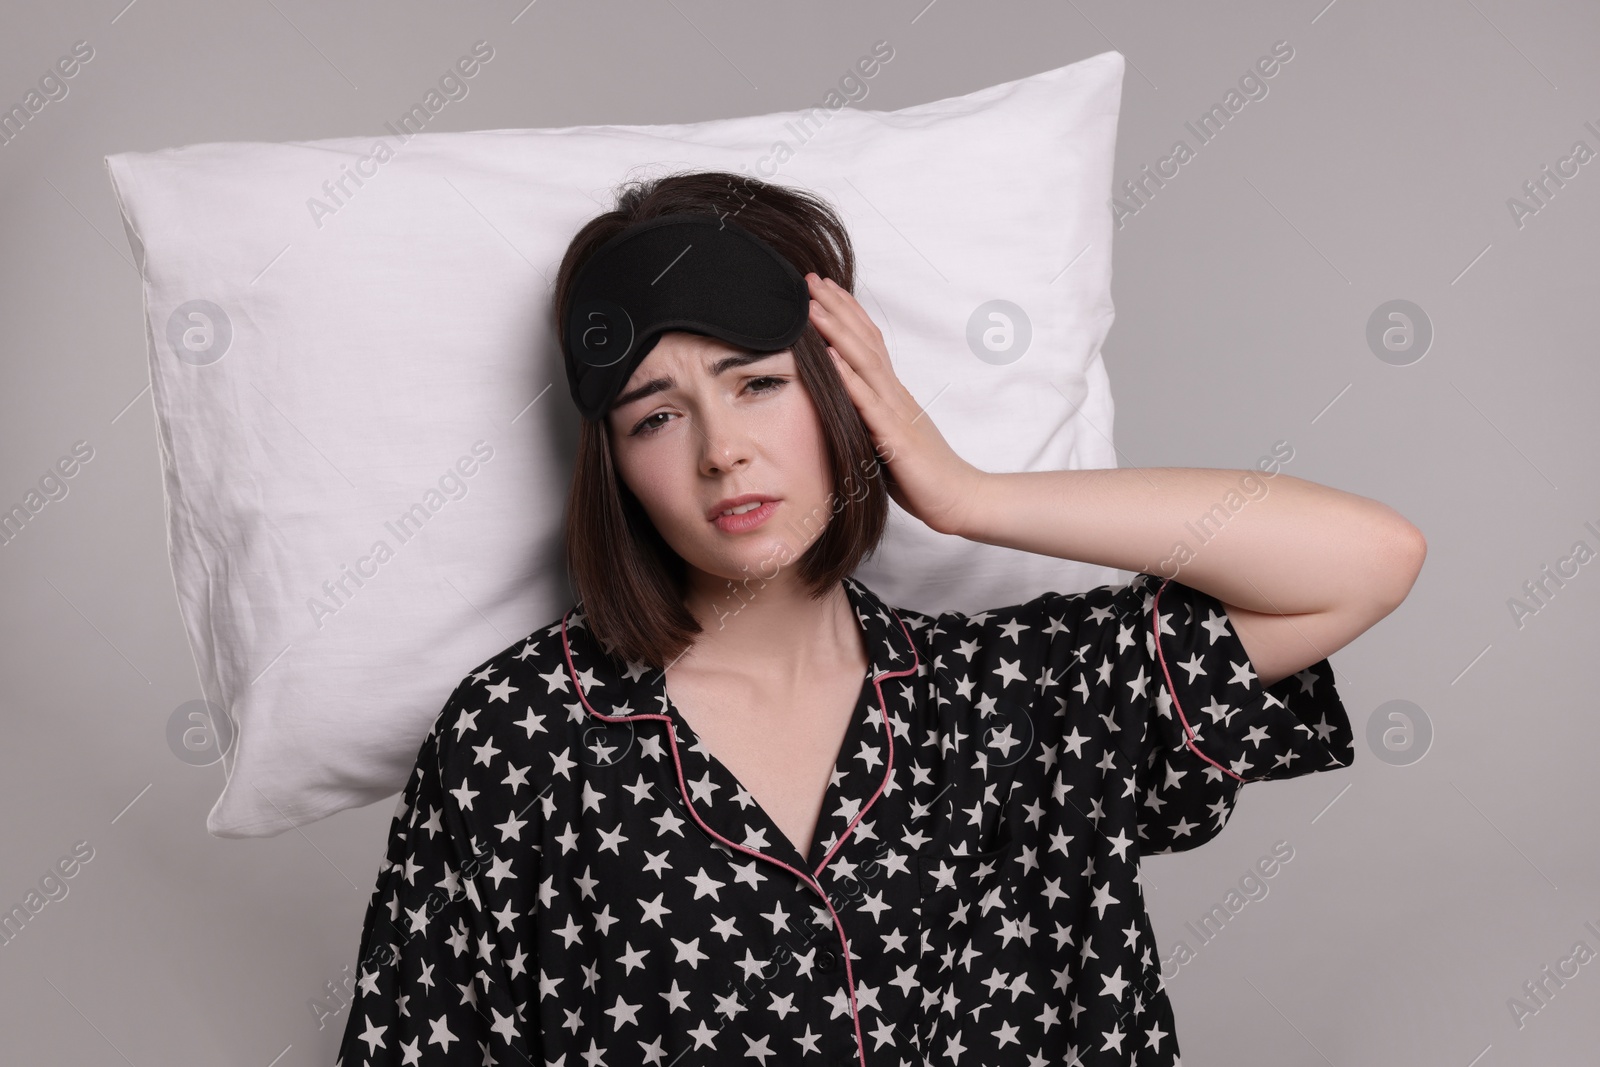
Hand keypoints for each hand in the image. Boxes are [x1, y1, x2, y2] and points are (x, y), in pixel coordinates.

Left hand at [805, 272, 982, 536]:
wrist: (960, 498)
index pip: (868, 343)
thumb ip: (870, 418)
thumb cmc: (923, 474)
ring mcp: (895, 413)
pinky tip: (829, 358)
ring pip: (863, 362)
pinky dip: (847, 377)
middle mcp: (894, 394)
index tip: (823, 290)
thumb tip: (845, 406)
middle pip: (864, 340)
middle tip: (811, 278)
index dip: (846, 314)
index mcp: (892, 394)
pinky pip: (867, 403)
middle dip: (836, 308)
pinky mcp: (894, 437)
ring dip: (836, 332)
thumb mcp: (888, 439)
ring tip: (812, 306)